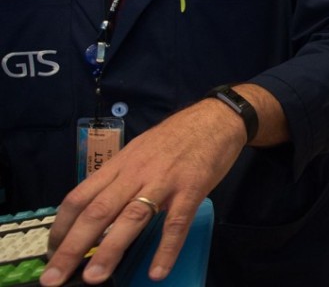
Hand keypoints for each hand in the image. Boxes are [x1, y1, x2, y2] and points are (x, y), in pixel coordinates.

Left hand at [39, 100, 246, 285]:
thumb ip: (121, 177)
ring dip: (110, 250)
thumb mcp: (140, 150)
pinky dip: (166, 249)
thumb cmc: (178, 136)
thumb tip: (99, 207)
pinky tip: (157, 271)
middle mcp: (136, 173)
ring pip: (132, 217)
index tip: (51, 252)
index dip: (61, 227)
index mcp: (120, 164)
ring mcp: (164, 181)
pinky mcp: (192, 188)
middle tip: (54, 278)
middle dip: (73, 247)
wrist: (216, 118)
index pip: (80, 197)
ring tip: (95, 278)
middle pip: (98, 211)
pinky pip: (176, 222)